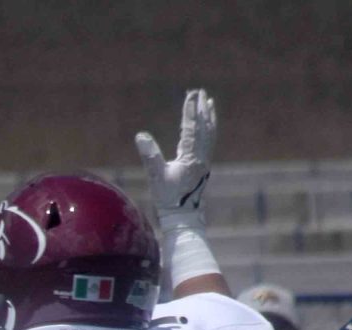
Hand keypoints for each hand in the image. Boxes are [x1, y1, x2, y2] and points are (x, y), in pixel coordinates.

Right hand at [135, 88, 215, 225]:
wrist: (182, 215)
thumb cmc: (168, 197)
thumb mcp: (156, 176)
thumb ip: (150, 155)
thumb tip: (141, 135)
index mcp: (191, 157)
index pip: (192, 129)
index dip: (190, 111)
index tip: (191, 95)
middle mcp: (202, 157)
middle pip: (205, 128)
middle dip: (202, 109)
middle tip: (200, 92)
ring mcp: (204, 161)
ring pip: (210, 133)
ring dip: (209, 117)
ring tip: (209, 102)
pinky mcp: (203, 165)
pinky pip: (209, 141)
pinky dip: (209, 129)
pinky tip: (207, 125)